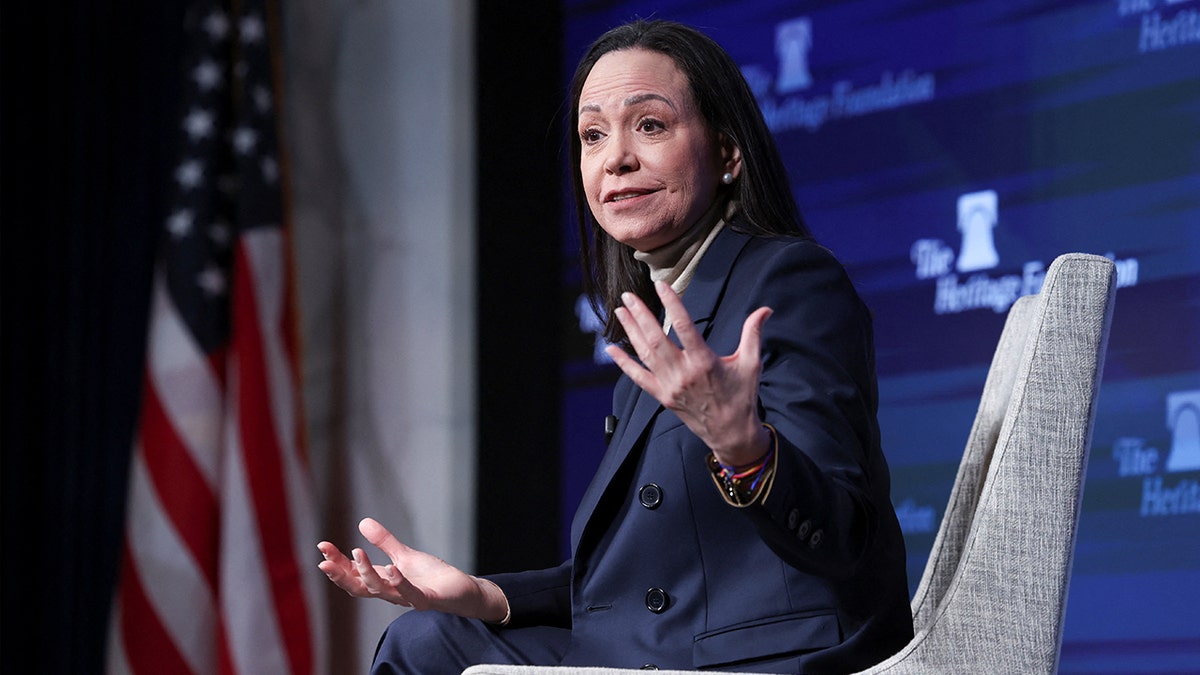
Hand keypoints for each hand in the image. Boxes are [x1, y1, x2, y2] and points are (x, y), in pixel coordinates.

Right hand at [317, 517, 508, 621]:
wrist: (462, 591)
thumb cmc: (433, 577)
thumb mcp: (404, 554)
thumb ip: (384, 542)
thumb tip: (362, 522)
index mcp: (384, 582)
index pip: (354, 575)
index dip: (337, 563)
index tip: (322, 547)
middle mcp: (391, 593)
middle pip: (360, 587)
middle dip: (341, 575)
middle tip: (325, 561)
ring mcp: (408, 598)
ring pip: (381, 590)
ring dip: (368, 573)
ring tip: (358, 554)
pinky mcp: (427, 600)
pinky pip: (411, 594)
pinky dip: (400, 583)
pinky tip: (392, 569)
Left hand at [604, 280, 771, 466]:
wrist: (731, 433)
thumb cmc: (742, 397)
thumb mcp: (751, 364)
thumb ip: (753, 334)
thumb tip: (766, 309)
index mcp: (704, 362)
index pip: (683, 326)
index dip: (671, 303)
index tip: (661, 286)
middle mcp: (683, 373)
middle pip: (656, 338)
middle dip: (640, 315)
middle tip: (628, 295)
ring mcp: (670, 386)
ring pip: (645, 354)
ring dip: (630, 331)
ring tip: (620, 311)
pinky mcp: (662, 397)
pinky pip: (638, 378)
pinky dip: (624, 363)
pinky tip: (611, 349)